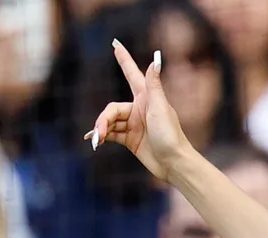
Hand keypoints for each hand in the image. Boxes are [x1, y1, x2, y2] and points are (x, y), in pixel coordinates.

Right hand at [84, 40, 190, 181]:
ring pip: (110, 122)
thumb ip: (154, 85)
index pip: (131, 73)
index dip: (123, 59)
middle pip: (112, 109)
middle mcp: (139, 109)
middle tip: (100, 133)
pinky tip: (93, 140)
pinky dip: (102, 136)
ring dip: (102, 130)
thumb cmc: (170, 135)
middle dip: (103, 120)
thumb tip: (156, 60)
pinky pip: (111, 134)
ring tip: (97, 141)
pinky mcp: (131, 139)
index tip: (115, 44)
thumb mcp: (160, 108)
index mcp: (146, 97)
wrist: (173, 163)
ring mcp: (134, 124)